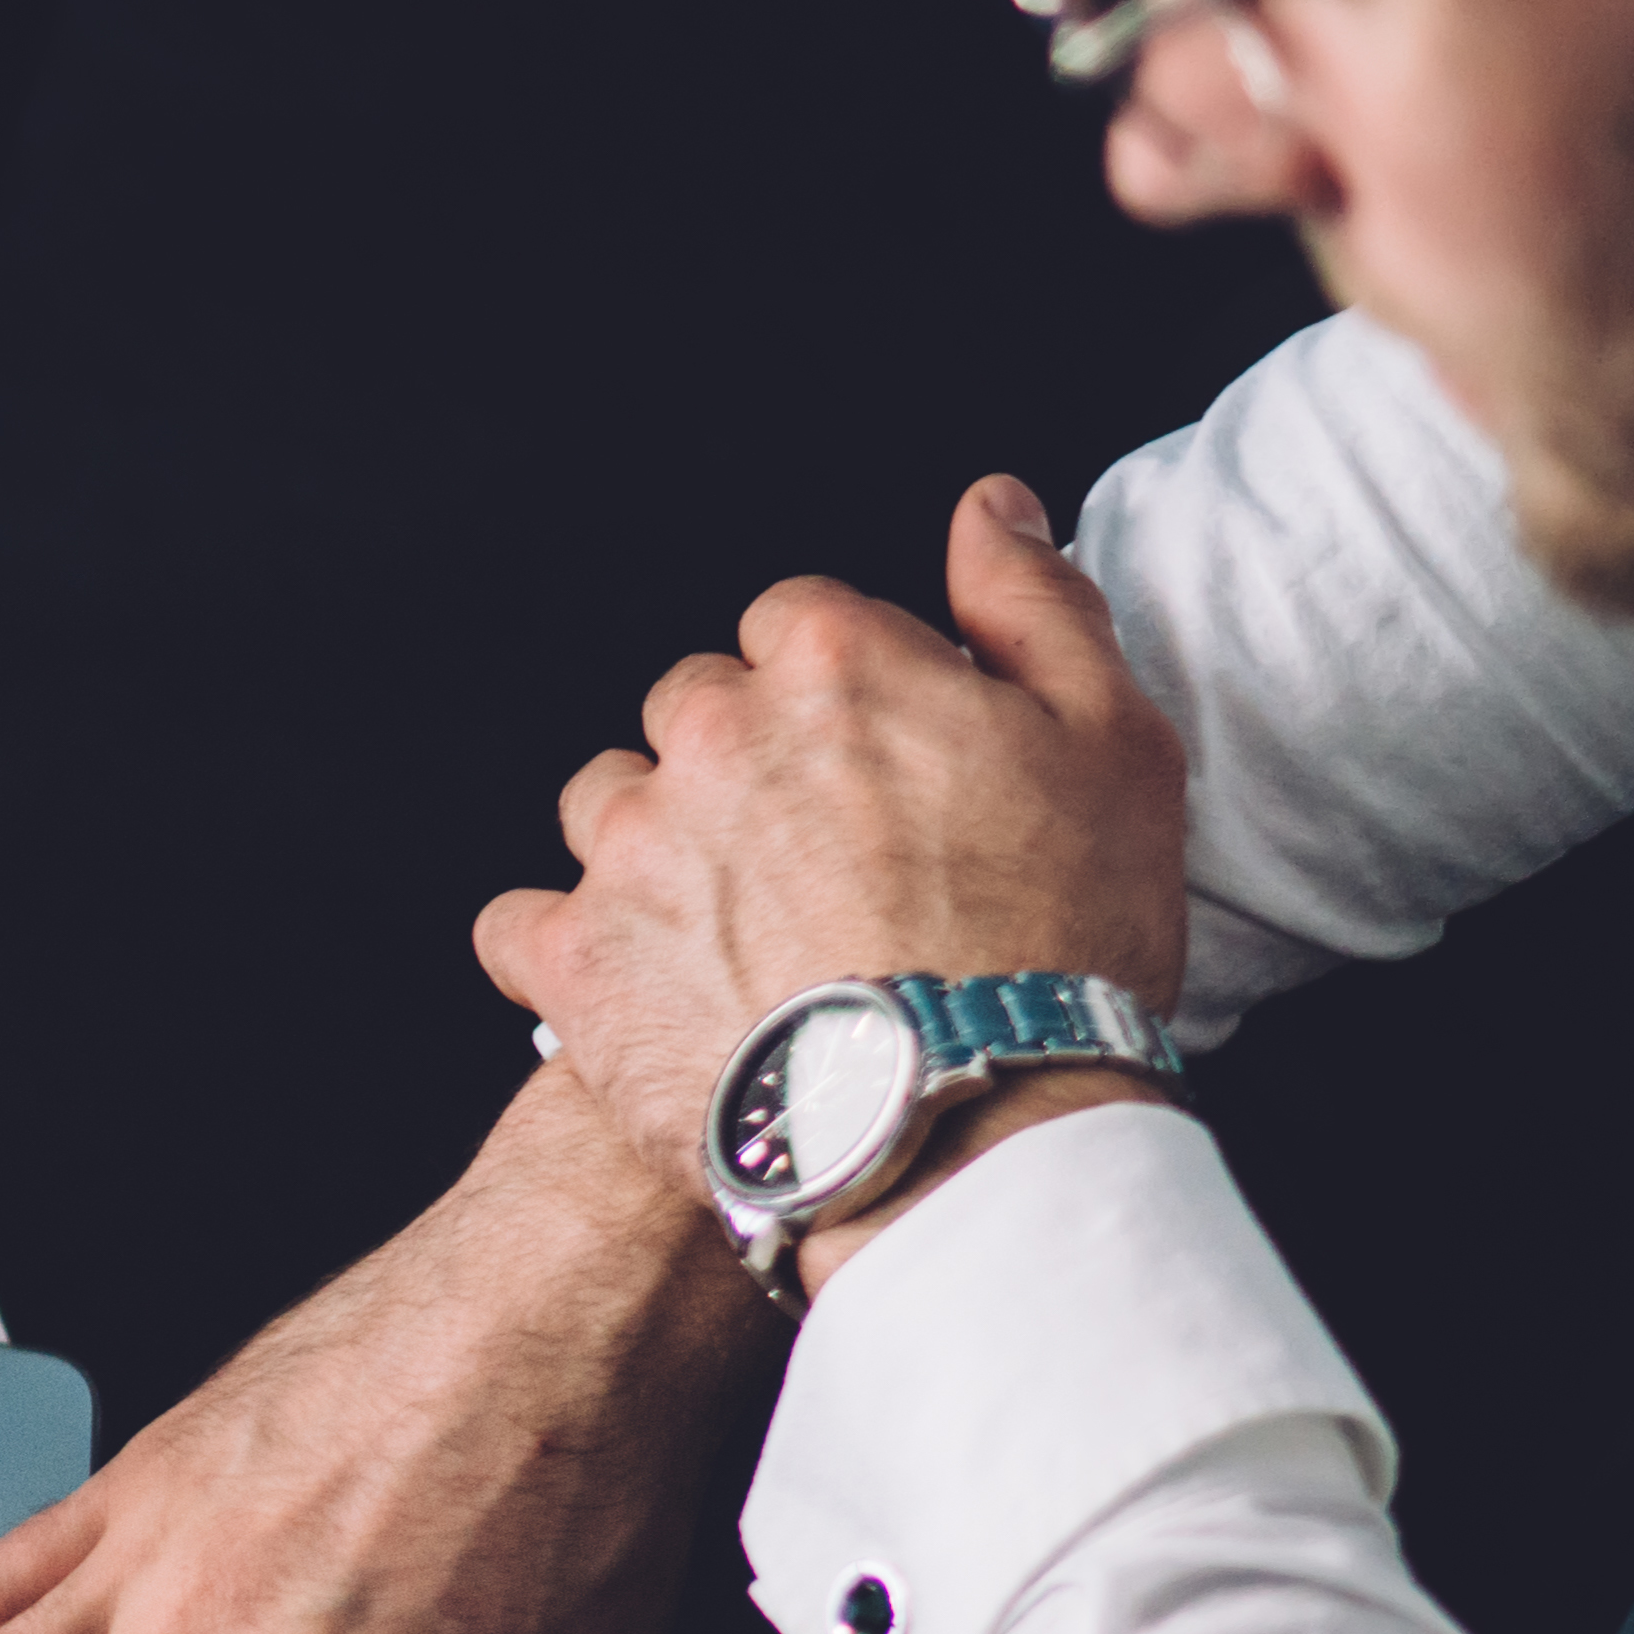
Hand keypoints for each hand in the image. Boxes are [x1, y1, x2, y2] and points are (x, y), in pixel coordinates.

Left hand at [473, 477, 1194, 1213]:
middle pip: (695, 710)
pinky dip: (565, 951)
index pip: (795, 625)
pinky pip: (520, 926)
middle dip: (746, 768)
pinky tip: (639, 986)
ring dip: (656, 850)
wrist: (970, 1124)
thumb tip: (986, 509)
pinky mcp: (572, 961)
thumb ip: (1033, 605)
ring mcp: (630, 845)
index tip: (880, 773)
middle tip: (822, 867)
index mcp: (829, 658)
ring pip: (607, 805)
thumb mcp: (1113, 743)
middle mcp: (708, 731)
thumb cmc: (1060, 940)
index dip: (844, 697)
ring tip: (739, 935)